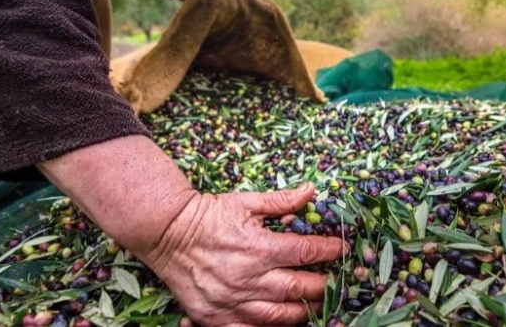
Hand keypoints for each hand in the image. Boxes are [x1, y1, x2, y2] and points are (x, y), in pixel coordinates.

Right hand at [38, 136, 344, 326]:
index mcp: (259, 247)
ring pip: (280, 316)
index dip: (328, 251)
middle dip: (322, 284)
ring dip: (303, 310)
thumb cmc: (210, 215)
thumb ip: (282, 201)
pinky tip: (283, 320)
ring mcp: (232, 301)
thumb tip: (313, 191)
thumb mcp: (246, 202)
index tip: (339, 249)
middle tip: (330, 278)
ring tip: (313, 302)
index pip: (307, 253)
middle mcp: (248, 278)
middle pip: (299, 289)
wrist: (166, 232)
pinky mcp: (216, 317)